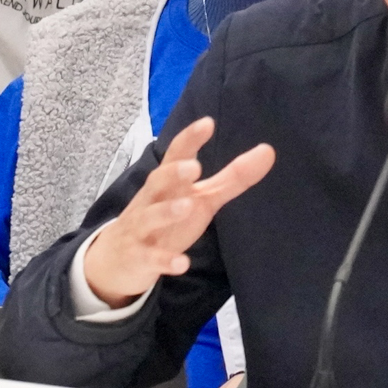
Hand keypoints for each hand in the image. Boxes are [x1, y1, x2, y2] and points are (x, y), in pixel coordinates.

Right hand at [80, 117, 272, 308]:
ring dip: (167, 212)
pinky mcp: (139, 257)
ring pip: (150, 217)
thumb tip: (269, 151)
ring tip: (187, 206)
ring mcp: (142, 228)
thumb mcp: (201, 198)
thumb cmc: (166, 220)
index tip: (207, 123)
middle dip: (173, 173)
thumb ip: (233, 177)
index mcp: (168, 182)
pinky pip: (151, 259)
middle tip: (195, 166)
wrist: (119, 258)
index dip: (190, 139)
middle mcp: (152, 200)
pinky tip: (181, 264)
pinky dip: (165, 260)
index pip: (176, 155)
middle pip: (157, 181)